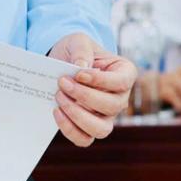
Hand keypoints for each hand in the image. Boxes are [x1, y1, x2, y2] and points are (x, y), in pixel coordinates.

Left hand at [47, 31, 134, 146]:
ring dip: (77, 115)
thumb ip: (81, 50)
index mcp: (125, 73)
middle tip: (62, 83)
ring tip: (59, 97)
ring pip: (101, 129)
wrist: (62, 64)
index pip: (121, 82)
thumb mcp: (78, 41)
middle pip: (111, 106)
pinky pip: (84, 139)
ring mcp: (106, 117)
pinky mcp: (89, 129)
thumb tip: (81, 67)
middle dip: (84, 96)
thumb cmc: (77, 51)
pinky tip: (56, 111)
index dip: (101, 81)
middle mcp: (120, 98)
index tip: (78, 74)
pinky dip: (69, 129)